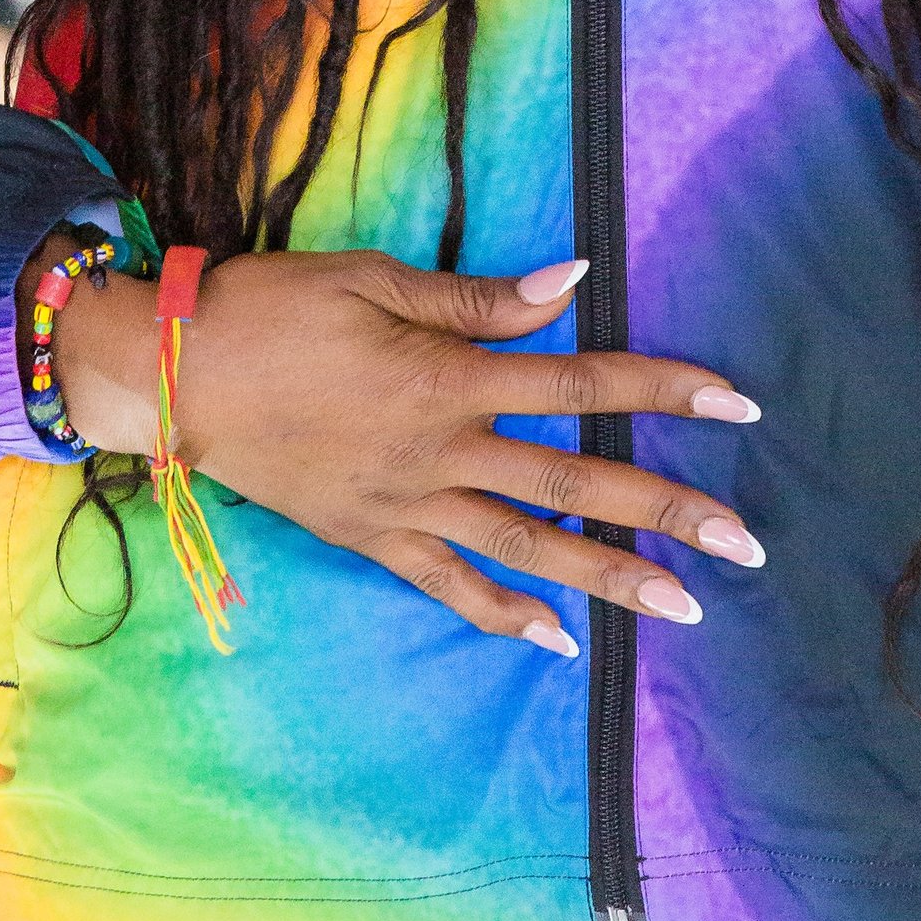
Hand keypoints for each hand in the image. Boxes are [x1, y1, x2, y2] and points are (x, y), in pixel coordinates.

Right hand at [43, 244, 765, 655]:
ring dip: (610, 580)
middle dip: (667, 512)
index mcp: (449, 379)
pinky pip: (449, 586)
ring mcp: (407, 505)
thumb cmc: (274, 308)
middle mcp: (441, 452)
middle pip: (575, 485)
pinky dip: (505, 617)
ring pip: (526, 550)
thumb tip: (573, 284)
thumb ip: (481, 299)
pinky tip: (559, 641)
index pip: (583, 383)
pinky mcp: (370, 537)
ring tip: (684, 607)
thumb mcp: (376, 279)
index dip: (665, 389)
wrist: (173, 375)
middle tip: (747, 542)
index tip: (740, 404)